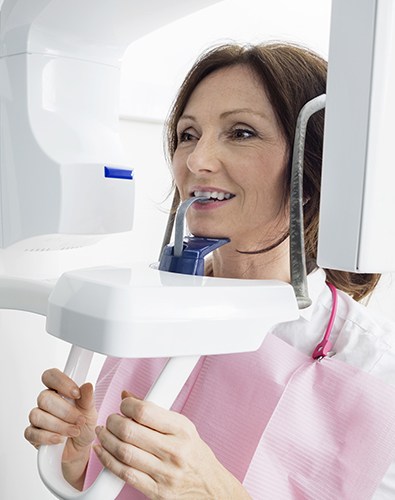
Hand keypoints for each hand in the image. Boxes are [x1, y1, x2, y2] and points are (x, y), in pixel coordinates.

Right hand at [24, 368, 97, 489]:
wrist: (80, 449)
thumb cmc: (83, 426)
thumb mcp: (90, 412)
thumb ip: (88, 398)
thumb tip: (87, 385)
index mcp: (59, 390)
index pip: (51, 376)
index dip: (61, 382)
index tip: (76, 393)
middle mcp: (46, 402)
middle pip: (44, 397)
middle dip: (65, 411)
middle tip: (79, 420)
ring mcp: (37, 418)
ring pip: (37, 415)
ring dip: (59, 425)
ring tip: (74, 431)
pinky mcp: (32, 435)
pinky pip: (32, 433)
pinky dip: (47, 437)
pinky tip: (59, 439)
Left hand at [94, 392, 250, 498]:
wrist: (210, 489)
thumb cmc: (195, 455)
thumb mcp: (184, 427)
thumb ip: (155, 412)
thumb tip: (128, 396)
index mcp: (181, 430)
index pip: (145, 412)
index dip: (128, 405)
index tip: (123, 405)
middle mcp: (174, 451)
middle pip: (130, 431)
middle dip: (113, 422)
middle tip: (111, 419)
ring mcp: (164, 473)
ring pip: (124, 452)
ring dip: (106, 440)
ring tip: (103, 432)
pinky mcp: (156, 491)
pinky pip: (124, 474)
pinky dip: (108, 461)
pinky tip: (102, 451)